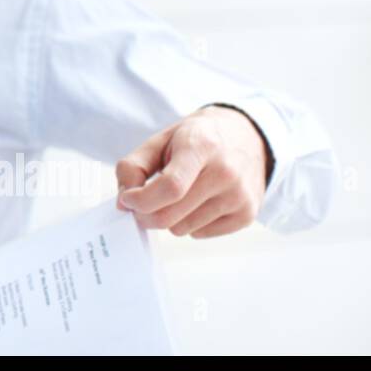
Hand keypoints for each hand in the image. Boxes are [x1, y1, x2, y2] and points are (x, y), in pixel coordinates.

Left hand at [115, 105, 270, 238]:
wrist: (245, 136)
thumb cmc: (197, 139)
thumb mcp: (160, 139)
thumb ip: (133, 167)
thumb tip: (123, 203)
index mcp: (202, 146)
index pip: (170, 186)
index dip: (141, 200)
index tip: (127, 199)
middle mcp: (226, 172)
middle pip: (171, 215)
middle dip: (145, 215)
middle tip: (141, 204)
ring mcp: (240, 196)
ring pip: (182, 229)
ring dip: (170, 217)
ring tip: (180, 194)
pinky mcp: (247, 215)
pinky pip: (200, 234)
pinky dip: (190, 223)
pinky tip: (199, 201)